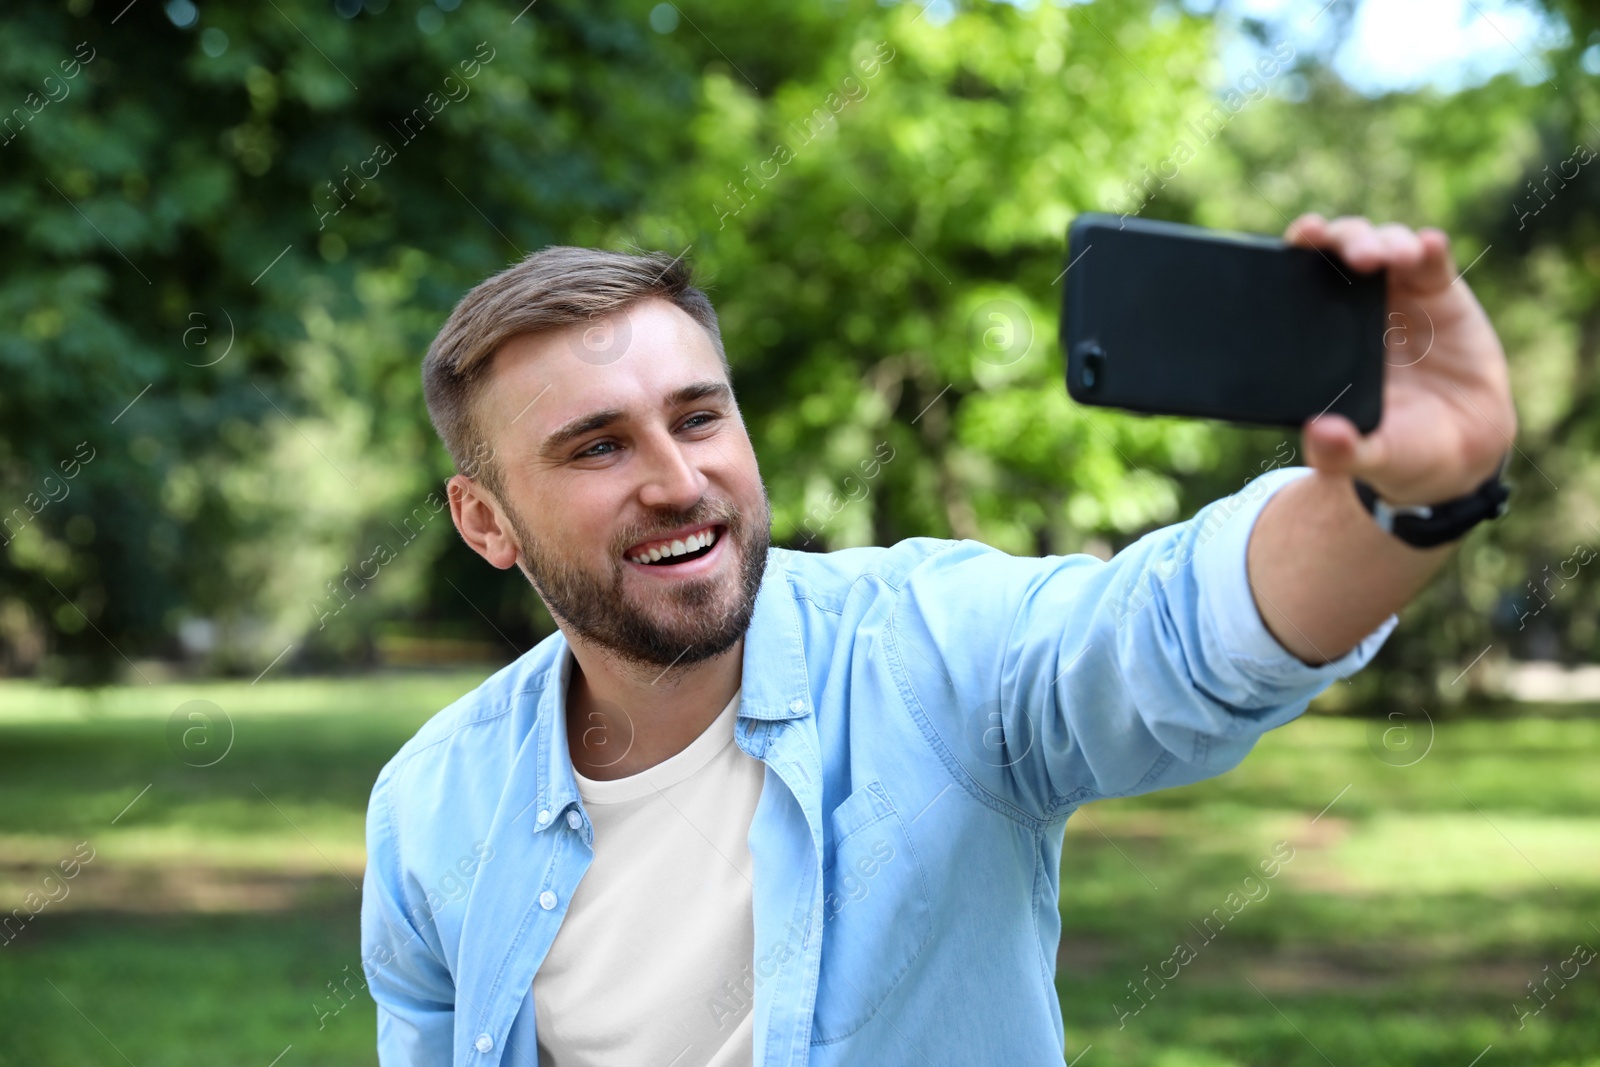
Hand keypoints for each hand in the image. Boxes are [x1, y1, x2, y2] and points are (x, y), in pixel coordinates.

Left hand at [1284, 213, 1515, 505]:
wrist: (1462, 450)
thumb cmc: (1401, 448)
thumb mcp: (1369, 456)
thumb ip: (1340, 452)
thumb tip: (1318, 435)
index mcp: (1322, 339)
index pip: (1297, 283)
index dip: (1295, 255)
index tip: (1300, 241)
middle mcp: (1353, 308)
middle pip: (1340, 252)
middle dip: (1344, 240)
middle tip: (1355, 256)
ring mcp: (1397, 295)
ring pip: (1384, 246)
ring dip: (1385, 242)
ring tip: (1392, 257)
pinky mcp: (1439, 292)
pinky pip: (1432, 260)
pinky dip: (1429, 247)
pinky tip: (1428, 246)